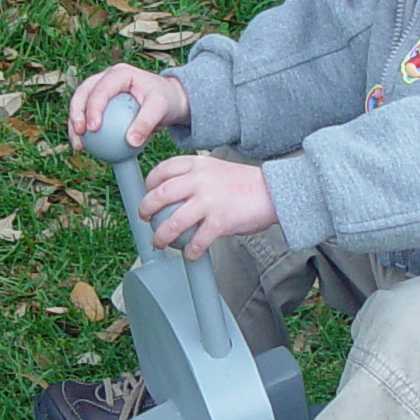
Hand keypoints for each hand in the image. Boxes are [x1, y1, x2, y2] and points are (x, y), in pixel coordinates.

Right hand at [68, 64, 189, 150]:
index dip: (93, 107)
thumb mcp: (161, 109)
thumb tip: (131, 142)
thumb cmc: (165, 100)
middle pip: (83, 92)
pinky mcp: (100, 100)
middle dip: (76, 112)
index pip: (101, 88)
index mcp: (120, 73)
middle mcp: (106, 77)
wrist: (167, 99)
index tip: (93, 129)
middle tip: (80, 134)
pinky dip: (84, 130)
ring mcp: (101, 87)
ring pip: (80, 103)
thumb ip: (146, 123)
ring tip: (79, 145)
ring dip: (75, 123)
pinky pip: (87, 115)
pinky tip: (84, 147)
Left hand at [140, 155, 273, 259]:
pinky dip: (190, 251)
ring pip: (173, 221)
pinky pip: (197, 240)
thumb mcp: (216, 169)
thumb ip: (196, 176)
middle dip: (146, 209)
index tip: (147, 193)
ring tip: (159, 242)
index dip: (149, 183)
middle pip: (160, 194)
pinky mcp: (219, 221)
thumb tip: (175, 194)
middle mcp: (199, 180)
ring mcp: (209, 201)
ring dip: (162, 236)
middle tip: (145, 218)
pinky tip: (189, 255)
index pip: (163, 170)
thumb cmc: (246, 184)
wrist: (274, 192)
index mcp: (198, 164)